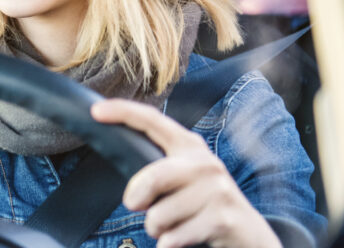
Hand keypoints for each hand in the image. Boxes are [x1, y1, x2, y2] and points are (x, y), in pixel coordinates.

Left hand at [91, 99, 280, 247]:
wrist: (250, 237)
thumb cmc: (205, 206)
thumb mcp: (184, 180)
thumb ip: (157, 170)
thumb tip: (128, 186)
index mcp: (189, 147)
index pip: (153, 121)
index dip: (123, 112)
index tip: (96, 111)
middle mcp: (205, 163)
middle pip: (151, 177)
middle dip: (136, 199)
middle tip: (138, 207)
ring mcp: (217, 190)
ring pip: (158, 215)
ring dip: (157, 229)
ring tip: (175, 226)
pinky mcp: (222, 218)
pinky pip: (173, 237)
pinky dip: (169, 244)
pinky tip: (184, 240)